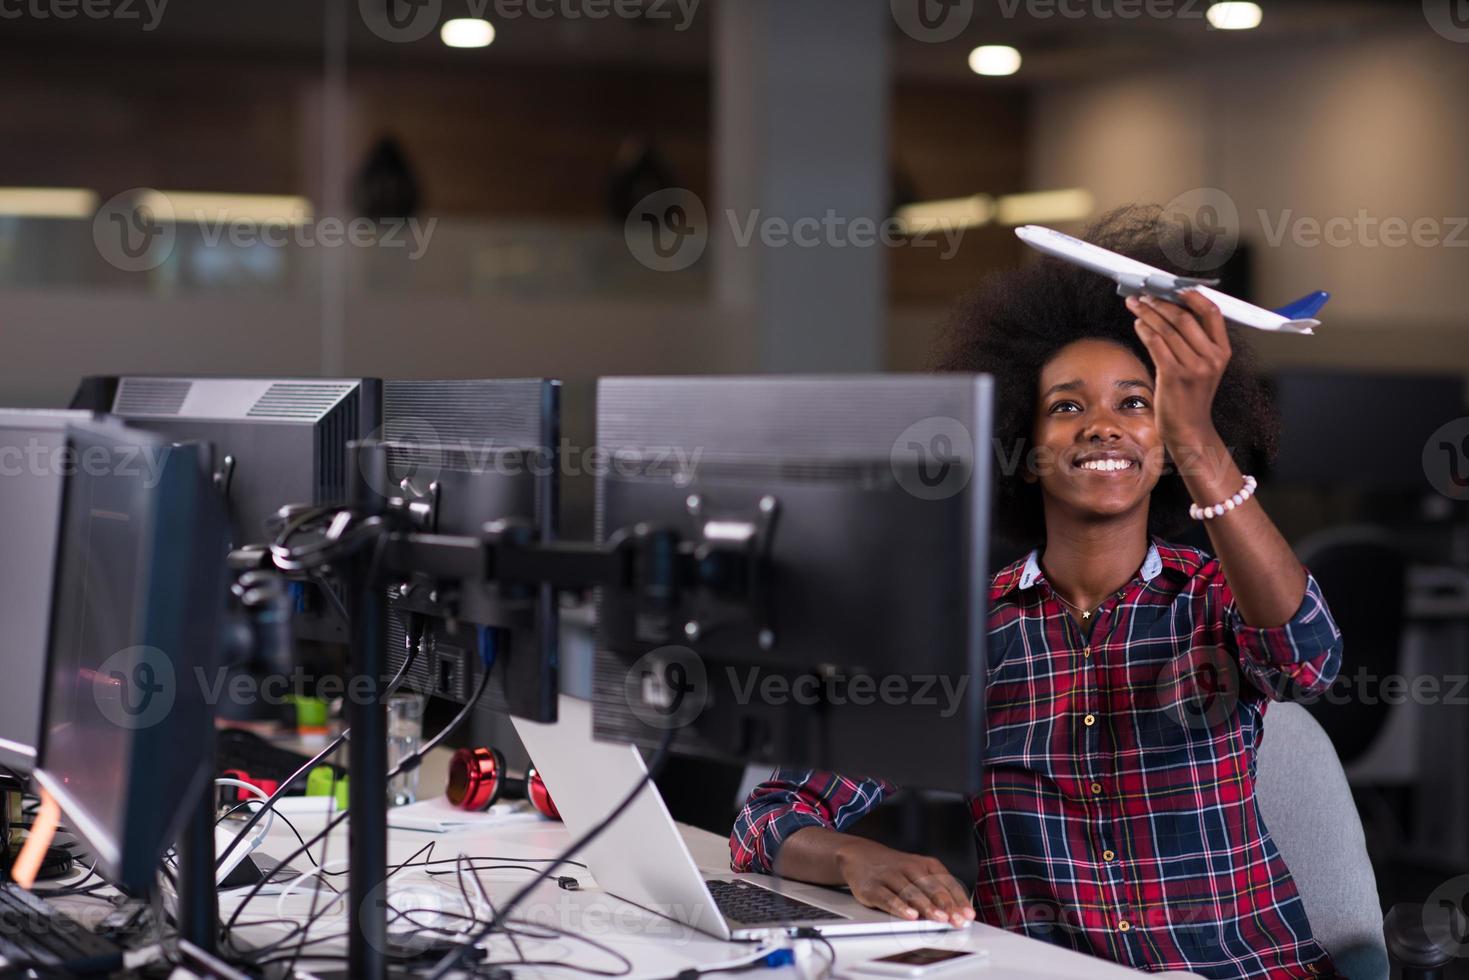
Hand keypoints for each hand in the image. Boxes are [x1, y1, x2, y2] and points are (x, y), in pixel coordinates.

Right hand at [834, 838, 974, 926]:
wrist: (860, 855)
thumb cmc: (896, 869)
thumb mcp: (918, 872)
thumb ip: (936, 890)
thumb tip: (955, 913)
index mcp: (925, 864)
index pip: (946, 882)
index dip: (958, 900)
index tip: (968, 915)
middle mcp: (909, 867)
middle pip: (930, 887)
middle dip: (946, 905)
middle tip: (957, 920)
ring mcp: (890, 876)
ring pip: (911, 892)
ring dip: (927, 906)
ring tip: (939, 919)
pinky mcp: (873, 887)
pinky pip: (888, 898)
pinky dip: (900, 907)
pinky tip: (910, 916)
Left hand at [1125, 290, 1230, 449]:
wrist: (1189, 429)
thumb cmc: (1191, 396)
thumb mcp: (1204, 367)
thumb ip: (1196, 341)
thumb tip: (1173, 310)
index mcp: (1222, 352)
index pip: (1211, 313)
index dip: (1192, 296)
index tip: (1175, 287)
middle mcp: (1211, 358)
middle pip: (1184, 317)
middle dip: (1161, 302)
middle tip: (1146, 295)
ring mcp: (1194, 367)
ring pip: (1167, 329)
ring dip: (1148, 313)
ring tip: (1136, 305)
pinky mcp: (1173, 375)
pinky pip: (1156, 344)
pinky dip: (1144, 329)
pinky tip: (1138, 323)